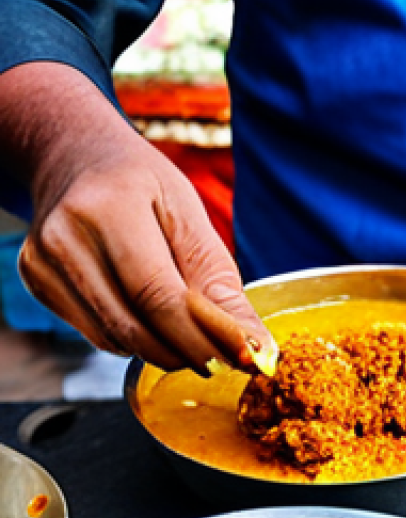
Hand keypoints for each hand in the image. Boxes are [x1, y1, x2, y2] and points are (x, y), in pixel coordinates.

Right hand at [4, 63, 271, 371]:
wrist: (75, 156)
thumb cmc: (144, 186)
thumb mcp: (191, 217)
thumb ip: (220, 285)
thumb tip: (257, 348)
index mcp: (110, 206)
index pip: (159, 295)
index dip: (203, 337)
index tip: (243, 359)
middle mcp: (66, 234)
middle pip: (135, 324)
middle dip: (188, 352)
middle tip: (224, 360)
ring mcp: (43, 260)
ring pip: (116, 337)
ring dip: (164, 350)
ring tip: (193, 339)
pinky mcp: (36, 280)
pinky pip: (98, 334)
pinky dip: (134, 339)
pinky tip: (150, 320)